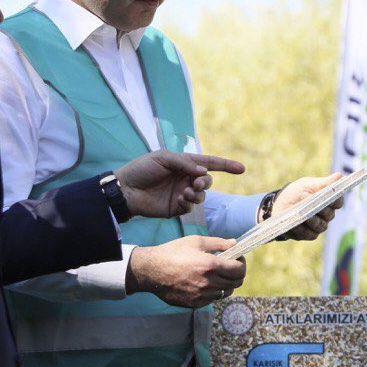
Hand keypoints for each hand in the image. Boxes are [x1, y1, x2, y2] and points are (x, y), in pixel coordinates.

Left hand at [114, 151, 244, 218]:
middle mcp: (185, 179)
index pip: (209, 163)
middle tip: (196, 184)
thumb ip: (185, 163)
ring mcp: (181, 194)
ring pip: (201, 196)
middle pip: (207, 181)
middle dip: (205, 182)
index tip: (241, 169)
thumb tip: (204, 171)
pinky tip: (177, 200)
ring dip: (197, 194)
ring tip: (185, 193)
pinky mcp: (175, 208)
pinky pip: (190, 207)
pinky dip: (187, 204)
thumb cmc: (141, 169)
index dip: (226, 165)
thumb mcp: (163, 158)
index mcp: (183, 164)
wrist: (125, 190)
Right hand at [125, 236, 245, 307]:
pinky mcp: (195, 304)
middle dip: (237, 274)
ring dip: (226, 284)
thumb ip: (218, 243)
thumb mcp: (196, 241)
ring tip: (217, 275)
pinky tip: (204, 283)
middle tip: (230, 267)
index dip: (242, 264)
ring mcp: (202, 296)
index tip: (237, 259)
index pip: (239, 270)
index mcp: (210, 265)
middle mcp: (208, 283)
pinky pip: (213, 300)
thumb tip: (235, 243)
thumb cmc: (173, 252)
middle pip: (236, 283)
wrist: (151, 271)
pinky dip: (213, 292)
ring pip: (226, 293)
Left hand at [265, 173, 344, 240]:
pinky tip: (296, 224)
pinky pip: (309, 234)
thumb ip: (324, 183)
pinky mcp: (308, 234)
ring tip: (306, 215)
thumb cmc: (296, 192)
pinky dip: (302, 229)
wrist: (279, 204)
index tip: (331, 196)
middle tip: (315, 204)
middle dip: (322, 209)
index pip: (338, 202)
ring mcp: (318, 226)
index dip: (335, 200)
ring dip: (313, 220)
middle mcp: (326, 215)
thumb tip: (339, 176)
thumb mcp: (308, 185)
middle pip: (330, 214)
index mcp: (328, 201)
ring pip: (321, 225)